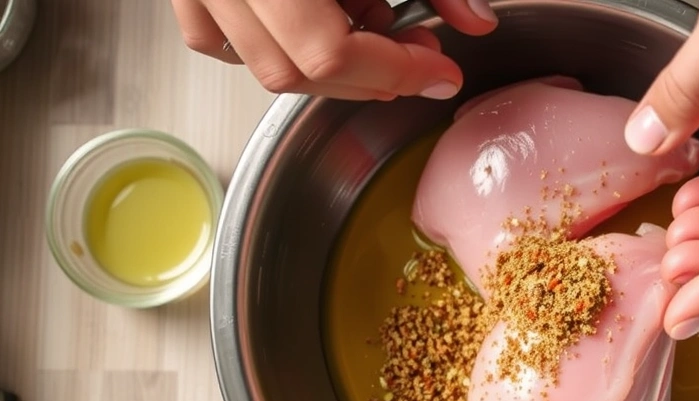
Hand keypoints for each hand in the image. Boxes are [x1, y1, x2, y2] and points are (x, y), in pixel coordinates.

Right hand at [171, 0, 497, 100]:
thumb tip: (473, 17)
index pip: (330, 51)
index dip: (395, 71)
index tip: (438, 72)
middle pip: (293, 67)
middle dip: (367, 75)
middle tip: (416, 56)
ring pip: (254, 59)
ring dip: (323, 62)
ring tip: (371, 24)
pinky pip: (213, 34)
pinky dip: (267, 39)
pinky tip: (312, 17)